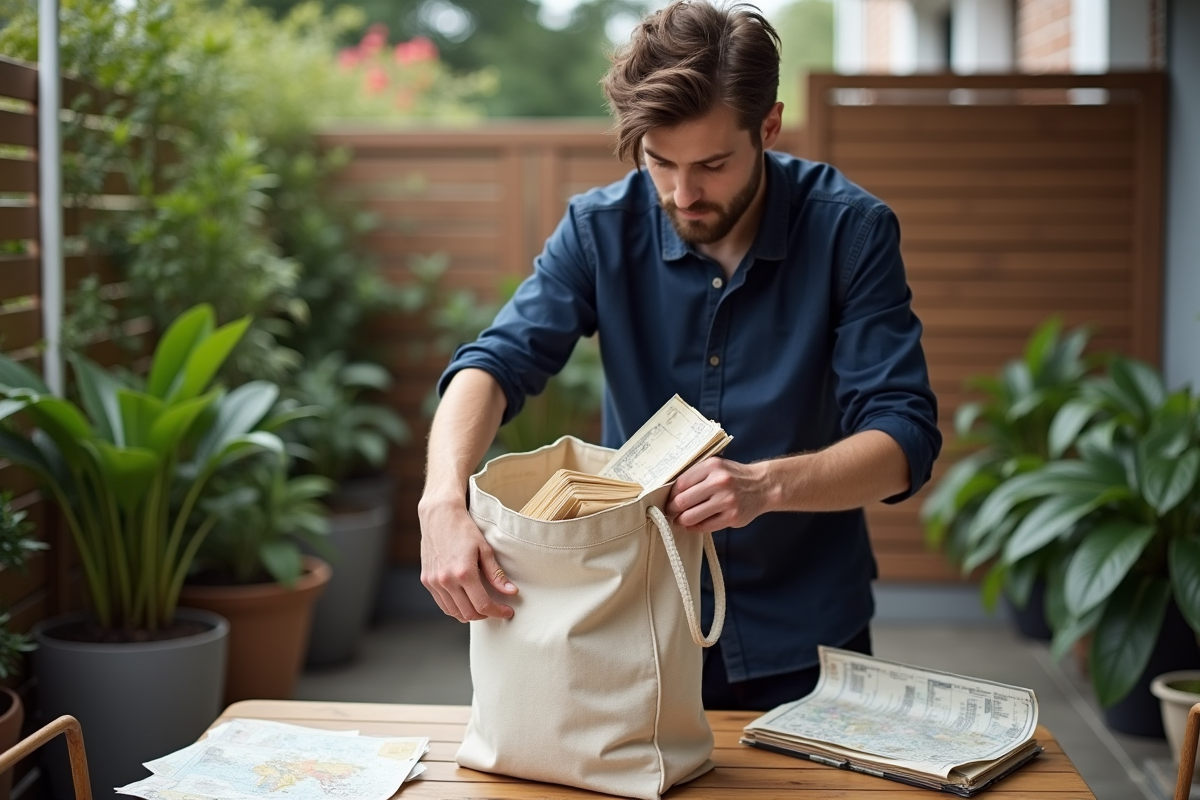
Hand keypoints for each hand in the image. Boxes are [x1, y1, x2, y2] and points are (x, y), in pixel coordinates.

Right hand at [418, 499, 516, 621]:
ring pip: (453, 612)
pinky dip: (455, 608)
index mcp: (464, 573)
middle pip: (469, 613)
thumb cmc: (463, 529)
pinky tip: (464, 601)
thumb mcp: (485, 549)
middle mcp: (447, 580)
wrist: (439, 515)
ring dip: (470, 614)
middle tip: (496, 609)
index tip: (507, 612)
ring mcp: (434, 582)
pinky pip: (442, 604)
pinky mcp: (427, 580)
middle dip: (486, 615)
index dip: (498, 612)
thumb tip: (511, 591)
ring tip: (481, 607)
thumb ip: (496, 574)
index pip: (483, 605)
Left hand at [665, 457, 772, 532]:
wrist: (763, 486)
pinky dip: (695, 527)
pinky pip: (705, 526)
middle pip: (683, 501)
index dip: (670, 495)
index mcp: (712, 466)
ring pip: (691, 516)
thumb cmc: (734, 477)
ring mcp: (727, 501)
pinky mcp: (732, 517)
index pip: (680, 483)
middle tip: (670, 512)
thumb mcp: (715, 467)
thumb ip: (696, 475)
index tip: (668, 499)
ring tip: (680, 520)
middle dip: (672, 509)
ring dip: (681, 520)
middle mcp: (719, 482)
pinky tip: (693, 525)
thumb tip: (670, 493)